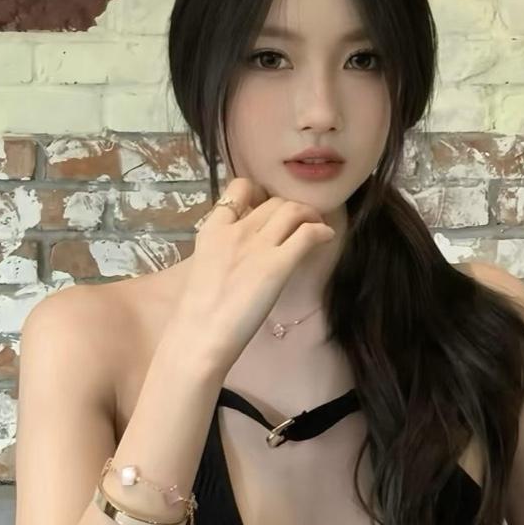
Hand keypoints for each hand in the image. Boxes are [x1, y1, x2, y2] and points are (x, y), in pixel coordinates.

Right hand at [168, 177, 336, 376]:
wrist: (199, 335)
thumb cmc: (196, 313)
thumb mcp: (203, 268)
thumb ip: (223, 252)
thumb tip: (241, 255)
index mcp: (213, 230)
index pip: (238, 189)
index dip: (259, 193)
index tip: (269, 207)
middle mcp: (237, 230)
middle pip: (274, 202)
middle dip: (292, 207)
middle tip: (301, 222)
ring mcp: (259, 246)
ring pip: (293, 210)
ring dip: (310, 215)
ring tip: (317, 226)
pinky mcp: (279, 264)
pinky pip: (308, 234)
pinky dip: (321, 231)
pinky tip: (327, 238)